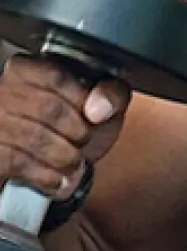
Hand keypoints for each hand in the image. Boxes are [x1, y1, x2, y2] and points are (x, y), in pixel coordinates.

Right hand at [0, 55, 130, 205]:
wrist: (52, 167)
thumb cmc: (75, 129)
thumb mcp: (101, 105)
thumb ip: (111, 94)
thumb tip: (100, 108)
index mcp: (27, 70)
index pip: (55, 75)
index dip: (81, 100)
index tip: (94, 117)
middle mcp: (3, 90)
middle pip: (47, 108)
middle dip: (77, 132)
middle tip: (84, 143)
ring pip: (32, 136)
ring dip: (64, 157)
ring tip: (75, 164)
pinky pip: (16, 161)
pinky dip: (46, 176)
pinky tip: (58, 181)